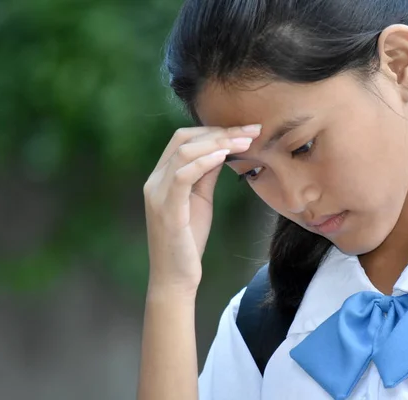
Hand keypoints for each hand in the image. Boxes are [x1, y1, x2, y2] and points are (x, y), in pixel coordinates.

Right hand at [143, 124, 261, 291]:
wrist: (175, 277)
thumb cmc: (188, 239)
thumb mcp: (200, 200)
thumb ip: (206, 174)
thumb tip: (222, 150)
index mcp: (162, 176)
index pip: (184, 139)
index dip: (214, 129)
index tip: (245, 130)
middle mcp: (155, 180)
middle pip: (184, 139)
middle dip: (221, 130)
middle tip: (252, 130)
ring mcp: (157, 193)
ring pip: (184, 152)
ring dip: (219, 142)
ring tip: (246, 141)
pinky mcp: (166, 209)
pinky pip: (182, 175)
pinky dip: (205, 161)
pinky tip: (225, 156)